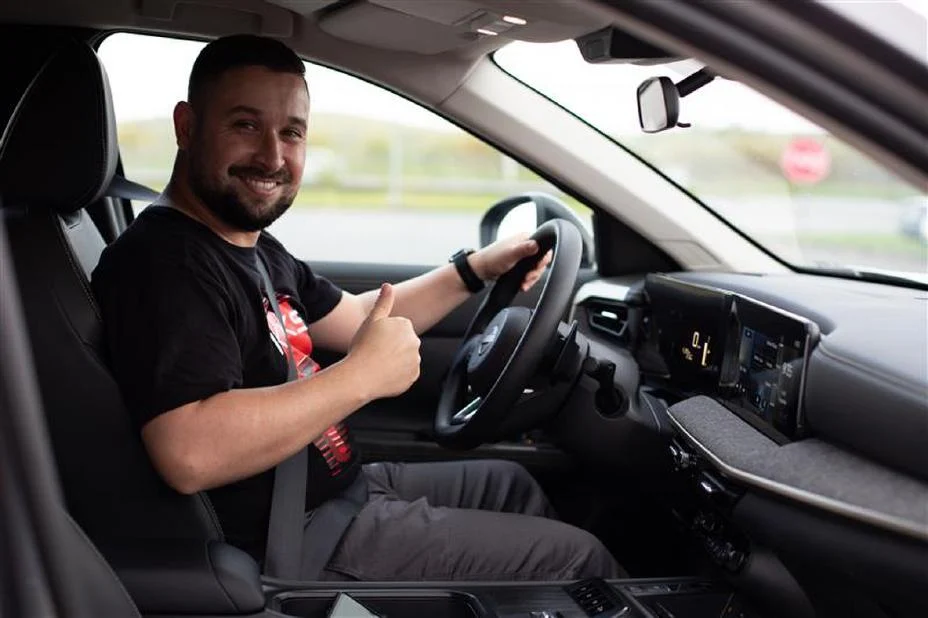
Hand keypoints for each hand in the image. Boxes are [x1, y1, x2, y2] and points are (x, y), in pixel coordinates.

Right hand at [347, 284, 420, 399]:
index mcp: (405, 326)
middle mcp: (415, 342)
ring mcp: (415, 361)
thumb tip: (388, 286)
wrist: (361, 376)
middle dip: (391, 347)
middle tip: (375, 352)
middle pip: (402, 343)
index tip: (374, 340)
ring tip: (378, 363)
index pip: (397, 328)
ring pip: (404, 358)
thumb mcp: (371, 320)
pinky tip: (383, 374)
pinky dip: (397, 374)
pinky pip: (405, 374)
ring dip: (394, 360)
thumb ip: (383, 302)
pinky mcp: (413, 377)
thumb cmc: (363, 347)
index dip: (383, 335)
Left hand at [470, 234, 552, 291]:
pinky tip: (522, 284)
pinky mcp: (519, 265)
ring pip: (535, 269)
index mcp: (525, 238)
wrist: (480, 270)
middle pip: (541, 261)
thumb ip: (524, 249)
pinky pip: (529, 273)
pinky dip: (527, 280)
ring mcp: (522, 256)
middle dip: (535, 273)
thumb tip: (536, 244)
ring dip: (531, 279)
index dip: (543, 261)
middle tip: (527, 279)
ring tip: (524, 284)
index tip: (536, 269)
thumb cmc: (492, 259)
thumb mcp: (510, 254)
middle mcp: (525, 246)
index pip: (544, 248)